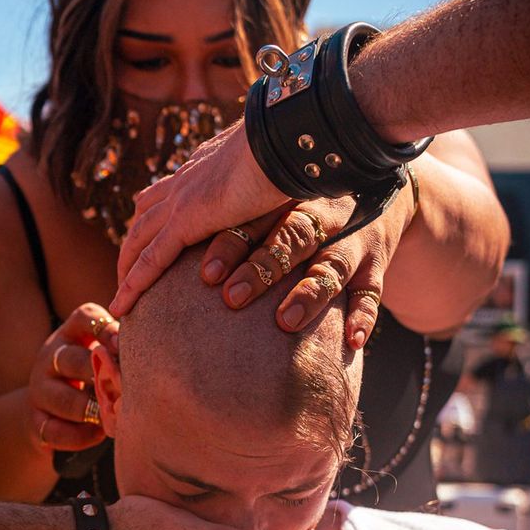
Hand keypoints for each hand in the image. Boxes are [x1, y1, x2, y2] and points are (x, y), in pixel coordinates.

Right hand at [28, 302, 118, 452]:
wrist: (51, 410)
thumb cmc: (92, 377)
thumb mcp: (103, 356)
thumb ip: (122, 351)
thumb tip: (156, 354)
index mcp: (71, 333)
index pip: (85, 318)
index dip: (106, 329)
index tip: (124, 345)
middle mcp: (49, 357)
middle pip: (71, 359)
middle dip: (98, 374)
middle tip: (123, 388)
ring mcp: (39, 390)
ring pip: (65, 400)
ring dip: (93, 410)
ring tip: (114, 416)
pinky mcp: (35, 421)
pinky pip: (57, 431)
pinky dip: (82, 436)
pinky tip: (99, 434)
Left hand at [113, 121, 282, 315]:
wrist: (283, 139)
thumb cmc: (289, 152)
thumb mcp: (271, 173)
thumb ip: (263, 189)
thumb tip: (278, 196)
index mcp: (202, 169)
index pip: (167, 195)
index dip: (154, 221)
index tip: (149, 242)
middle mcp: (184, 181)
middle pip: (144, 219)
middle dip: (132, 249)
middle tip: (126, 279)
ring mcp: (181, 200)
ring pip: (139, 240)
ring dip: (126, 271)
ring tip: (121, 301)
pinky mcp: (185, 220)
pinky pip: (151, 259)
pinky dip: (134, 284)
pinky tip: (124, 307)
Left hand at [189, 184, 414, 344]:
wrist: (377, 187)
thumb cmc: (304, 202)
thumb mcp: (272, 196)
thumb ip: (227, 211)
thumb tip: (152, 217)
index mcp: (286, 199)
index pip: (253, 218)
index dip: (229, 245)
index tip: (205, 275)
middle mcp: (319, 216)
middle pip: (290, 238)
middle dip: (262, 269)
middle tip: (232, 298)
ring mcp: (350, 240)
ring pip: (331, 264)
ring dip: (309, 294)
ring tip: (286, 321)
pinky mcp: (375, 264)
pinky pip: (372, 292)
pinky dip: (364, 317)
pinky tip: (351, 343)